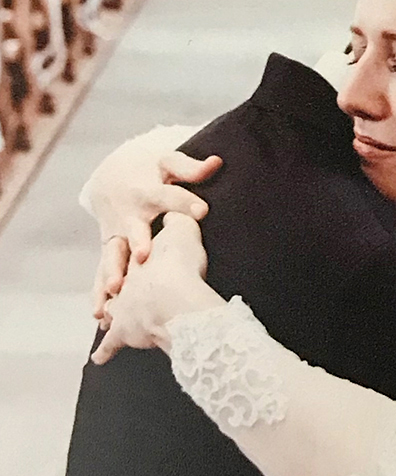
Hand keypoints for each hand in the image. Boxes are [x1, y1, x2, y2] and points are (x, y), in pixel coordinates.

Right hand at [88, 137, 222, 319]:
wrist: (112, 178)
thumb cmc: (150, 171)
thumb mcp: (168, 163)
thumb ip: (191, 168)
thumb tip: (217, 162)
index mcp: (148, 193)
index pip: (169, 196)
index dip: (184, 202)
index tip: (202, 210)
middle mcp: (129, 215)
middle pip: (133, 229)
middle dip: (138, 241)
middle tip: (143, 256)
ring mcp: (116, 235)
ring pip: (113, 255)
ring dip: (113, 272)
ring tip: (116, 290)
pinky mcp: (110, 250)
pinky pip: (103, 272)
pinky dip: (99, 292)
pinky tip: (101, 313)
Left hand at [92, 213, 221, 364]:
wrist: (172, 296)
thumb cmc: (180, 264)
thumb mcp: (184, 229)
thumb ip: (181, 216)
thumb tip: (185, 208)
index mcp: (138, 255)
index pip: (131, 250)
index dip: (133, 252)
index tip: (137, 256)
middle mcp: (125, 281)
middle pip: (117, 280)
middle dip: (113, 283)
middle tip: (112, 288)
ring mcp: (122, 307)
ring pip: (111, 308)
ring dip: (108, 312)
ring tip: (102, 318)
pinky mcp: (124, 332)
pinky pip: (112, 343)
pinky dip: (106, 350)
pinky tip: (98, 358)